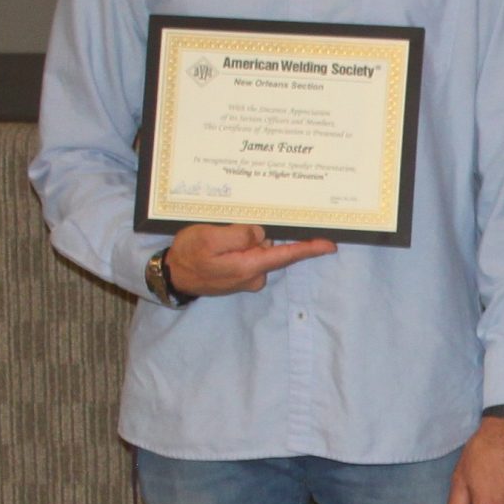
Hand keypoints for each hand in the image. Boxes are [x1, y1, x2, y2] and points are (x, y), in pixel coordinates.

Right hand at [165, 222, 335, 295]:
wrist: (173, 276)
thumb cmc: (187, 255)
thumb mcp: (208, 238)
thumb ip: (238, 235)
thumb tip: (261, 233)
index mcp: (249, 266)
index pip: (286, 255)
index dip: (309, 249)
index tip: (330, 245)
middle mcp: (254, 274)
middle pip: (271, 247)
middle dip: (259, 234)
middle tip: (230, 228)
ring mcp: (248, 276)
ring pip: (258, 248)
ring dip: (246, 240)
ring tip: (219, 236)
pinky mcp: (242, 274)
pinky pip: (249, 254)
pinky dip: (241, 245)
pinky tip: (221, 242)